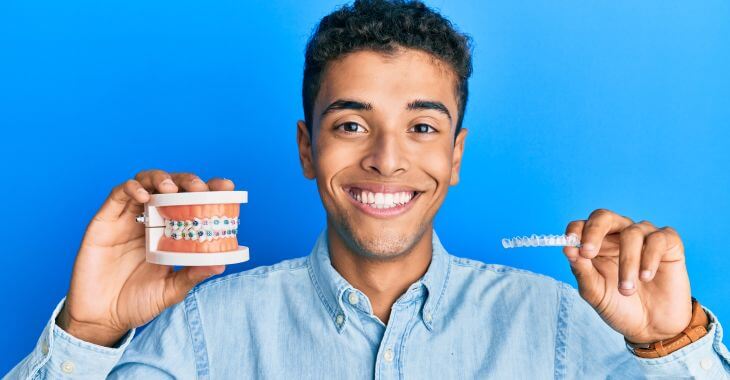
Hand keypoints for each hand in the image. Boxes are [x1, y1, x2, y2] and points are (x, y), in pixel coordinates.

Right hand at [56, 169, 232, 346]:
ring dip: (160, 178)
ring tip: (171, 189)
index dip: (210, 189)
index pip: (194, 202)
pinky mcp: (106, 219)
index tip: (227, 187)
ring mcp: (129, 217)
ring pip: (146, 181)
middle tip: (199, 187)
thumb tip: (220, 264)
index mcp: (172, 232)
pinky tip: (144, 197)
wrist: (102, 317)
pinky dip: (132, 188)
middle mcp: (152, 219)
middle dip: (188, 180)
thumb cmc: (137, 302)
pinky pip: (118, 194)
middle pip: (172, 186)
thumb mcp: (171, 290)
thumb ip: (192, 275)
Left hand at [563, 209, 691, 343]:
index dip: (575, 230)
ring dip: (626, 262)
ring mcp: (644, 237)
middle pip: (604, 216)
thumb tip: (568, 248)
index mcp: (597, 244)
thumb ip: (581, 270)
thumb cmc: (620, 306)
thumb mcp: (595, 292)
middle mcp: (618, 235)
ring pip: (632, 232)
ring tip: (626, 290)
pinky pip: (658, 239)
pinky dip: (650, 257)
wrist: (652, 328)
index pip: (582, 225)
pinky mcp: (669, 244)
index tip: (570, 244)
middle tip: (588, 253)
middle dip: (594, 232)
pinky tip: (646, 277)